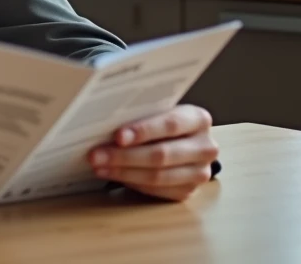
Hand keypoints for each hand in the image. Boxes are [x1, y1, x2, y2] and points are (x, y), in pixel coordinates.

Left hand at [86, 104, 217, 201]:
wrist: (182, 140)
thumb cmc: (162, 121)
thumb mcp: (158, 110)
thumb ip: (140, 112)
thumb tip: (103, 118)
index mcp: (199, 119)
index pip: (170, 124)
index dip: (143, 131)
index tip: (118, 136)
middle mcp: (205, 147)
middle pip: (162, 154)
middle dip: (124, 156)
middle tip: (96, 155)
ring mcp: (199, 173)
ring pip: (158, 176)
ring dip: (123, 172)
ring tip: (99, 166)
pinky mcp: (188, 191)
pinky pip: (156, 190)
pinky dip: (132, 183)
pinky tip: (113, 175)